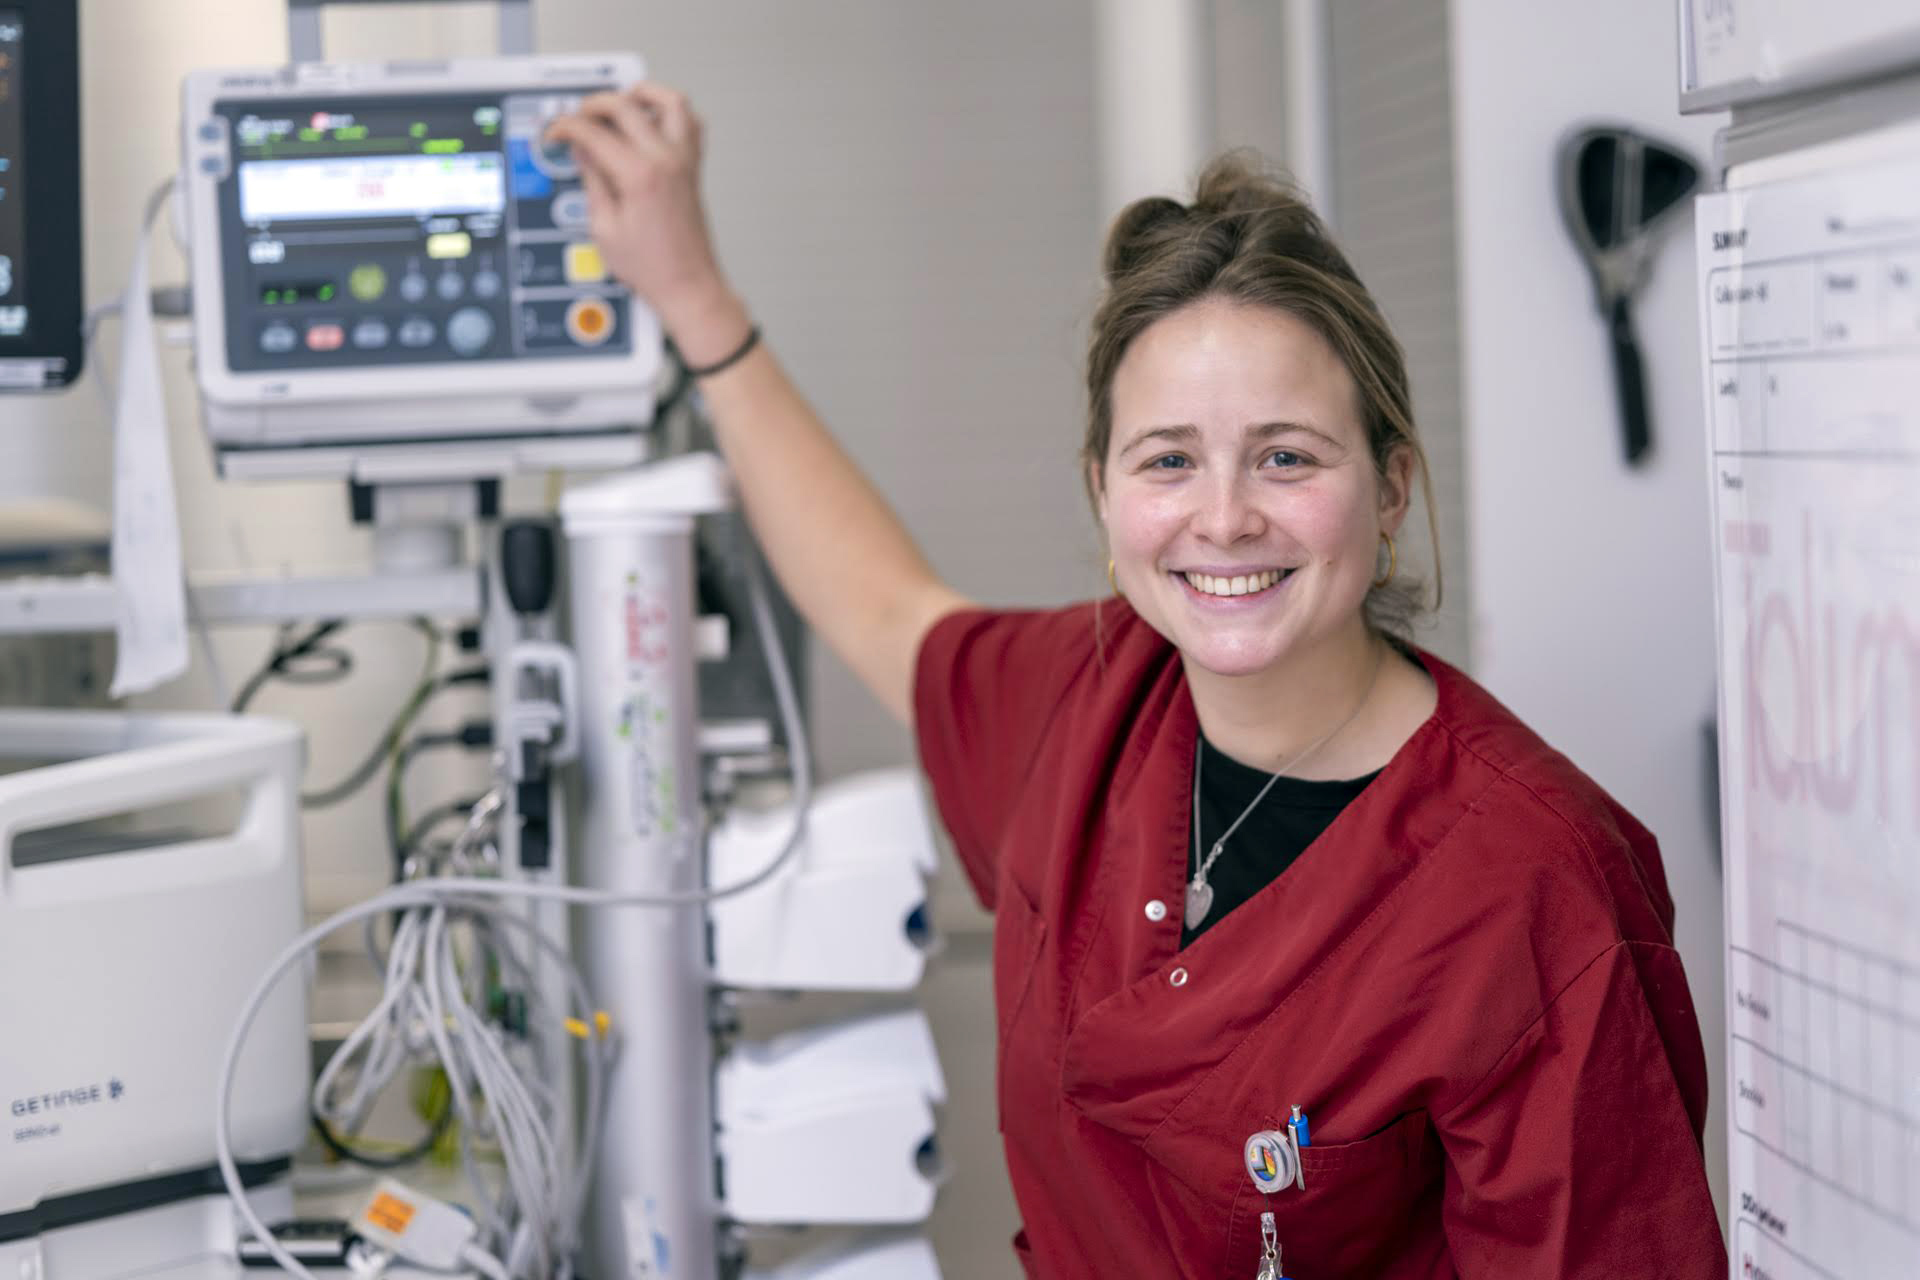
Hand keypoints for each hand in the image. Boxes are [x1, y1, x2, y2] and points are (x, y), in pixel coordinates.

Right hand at [544, 83, 746, 358]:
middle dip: (593, 104)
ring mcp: (684, 162)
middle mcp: (666, 161)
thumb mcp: (604, 228)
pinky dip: (670, 112)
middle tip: (577, 118)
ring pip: (669, 101)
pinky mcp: (693, 168)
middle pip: (625, 105)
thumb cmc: (653, 269)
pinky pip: (690, 123)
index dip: (565, 127)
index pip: (593, 132)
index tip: (555, 133)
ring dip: (640, 94)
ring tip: (617, 104)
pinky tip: (650, 120)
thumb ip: (592, 182)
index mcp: (639, 176)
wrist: (689, 286)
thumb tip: (582, 153)